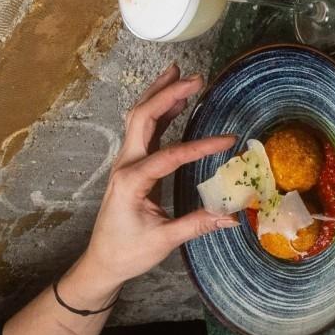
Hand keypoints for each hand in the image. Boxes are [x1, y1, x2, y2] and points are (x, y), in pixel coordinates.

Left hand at [77, 64, 237, 293]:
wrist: (102, 261)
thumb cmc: (128, 251)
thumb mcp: (164, 240)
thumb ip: (197, 224)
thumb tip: (232, 216)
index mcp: (131, 181)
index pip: (170, 155)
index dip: (201, 146)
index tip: (229, 140)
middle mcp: (125, 164)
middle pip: (143, 117)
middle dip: (168, 94)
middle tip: (195, 78)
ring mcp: (127, 162)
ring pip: (140, 117)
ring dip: (159, 94)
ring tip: (179, 73)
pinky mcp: (133, 164)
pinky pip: (144, 129)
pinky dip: (159, 110)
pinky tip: (176, 101)